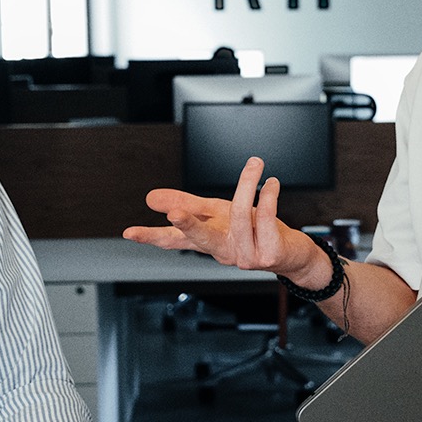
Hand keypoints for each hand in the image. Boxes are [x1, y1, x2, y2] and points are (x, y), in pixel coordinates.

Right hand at [121, 156, 326, 285]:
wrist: (291, 254)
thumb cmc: (253, 231)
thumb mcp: (216, 213)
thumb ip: (186, 205)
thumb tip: (150, 198)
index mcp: (207, 243)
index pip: (174, 241)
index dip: (151, 237)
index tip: (130, 233)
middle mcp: (223, 252)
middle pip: (201, 238)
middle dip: (188, 224)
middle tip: (175, 213)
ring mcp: (246, 256)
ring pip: (239, 217)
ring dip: (247, 185)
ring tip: (254, 165)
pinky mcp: (269, 254)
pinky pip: (265, 218)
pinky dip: (268, 196)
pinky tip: (270, 183)